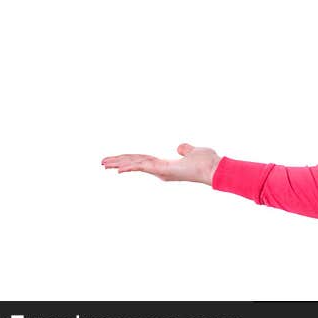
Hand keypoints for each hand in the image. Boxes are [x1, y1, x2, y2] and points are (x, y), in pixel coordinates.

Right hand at [101, 143, 221, 184]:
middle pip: (134, 163)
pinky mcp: (163, 169)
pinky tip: (118, 169)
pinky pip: (142, 167)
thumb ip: (186, 149)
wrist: (215, 169)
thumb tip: (179, 147)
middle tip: (102, 162)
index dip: (128, 160)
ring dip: (118, 163)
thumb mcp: (194, 151)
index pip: (142, 160)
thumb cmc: (208, 162)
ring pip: (135, 164)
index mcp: (165, 166)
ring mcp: (161, 170)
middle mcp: (160, 170)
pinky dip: (130, 167)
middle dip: (118, 162)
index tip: (116, 162)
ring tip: (103, 163)